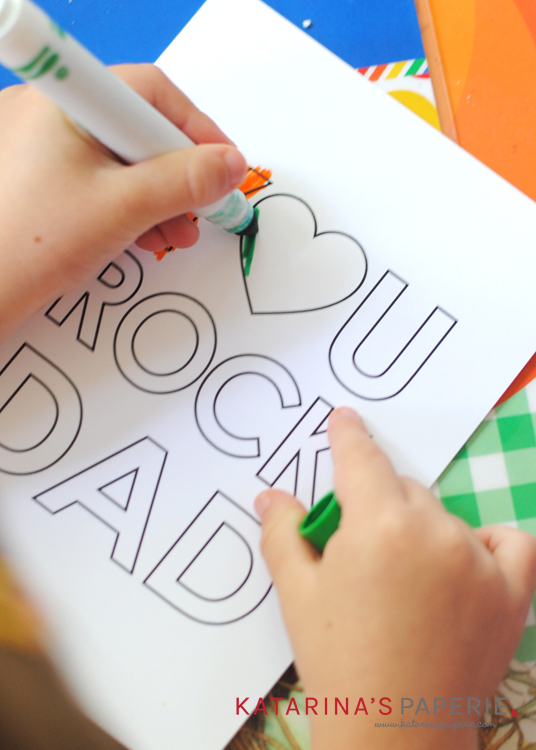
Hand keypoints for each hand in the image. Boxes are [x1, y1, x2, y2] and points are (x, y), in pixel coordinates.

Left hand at [0, 64, 246, 341]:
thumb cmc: (30, 245)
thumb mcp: (123, 208)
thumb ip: (184, 182)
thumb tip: (229, 165)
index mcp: (63, 103)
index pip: (149, 93)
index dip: (195, 126)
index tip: (223, 163)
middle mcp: (51, 115)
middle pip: (138, 128)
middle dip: (178, 172)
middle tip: (201, 205)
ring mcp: (43, 148)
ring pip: (122, 159)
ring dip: (159, 195)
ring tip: (177, 232)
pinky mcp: (43, 179)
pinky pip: (101, 180)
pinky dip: (130, 205)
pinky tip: (146, 234)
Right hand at [255, 407, 535, 749]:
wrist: (396, 734)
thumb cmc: (338, 662)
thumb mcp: (298, 595)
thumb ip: (284, 534)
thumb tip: (269, 495)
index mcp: (378, 524)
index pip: (360, 459)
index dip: (348, 435)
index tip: (344, 419)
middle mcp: (434, 530)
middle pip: (402, 489)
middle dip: (378, 505)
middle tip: (362, 549)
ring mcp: (478, 558)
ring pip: (444, 514)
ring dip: (423, 529)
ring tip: (406, 579)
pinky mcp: (512, 589)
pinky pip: (508, 540)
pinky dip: (487, 543)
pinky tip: (465, 565)